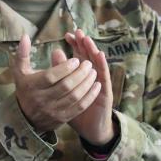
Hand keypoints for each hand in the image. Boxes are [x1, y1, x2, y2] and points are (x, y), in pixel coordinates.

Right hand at [10, 34, 100, 133]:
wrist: (25, 117)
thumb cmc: (25, 89)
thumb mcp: (20, 72)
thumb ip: (22, 54)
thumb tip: (25, 35)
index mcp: (32, 86)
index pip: (51, 77)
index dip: (65, 68)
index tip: (75, 60)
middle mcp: (42, 100)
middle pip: (65, 86)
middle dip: (80, 74)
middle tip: (88, 64)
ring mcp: (53, 110)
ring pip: (74, 97)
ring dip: (87, 83)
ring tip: (93, 72)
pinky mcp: (62, 118)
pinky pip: (79, 107)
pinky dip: (89, 96)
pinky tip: (96, 86)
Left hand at [64, 29, 114, 145]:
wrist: (90, 128)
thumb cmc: (75, 109)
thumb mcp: (64, 90)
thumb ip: (59, 72)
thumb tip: (55, 51)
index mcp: (80, 75)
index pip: (78, 55)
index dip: (74, 45)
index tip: (68, 35)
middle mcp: (91, 76)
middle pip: (88, 55)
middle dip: (83, 43)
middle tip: (78, 31)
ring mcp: (99, 82)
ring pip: (96, 63)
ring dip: (92, 50)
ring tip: (86, 39)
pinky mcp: (105, 91)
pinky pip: (104, 76)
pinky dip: (102, 64)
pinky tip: (99, 55)